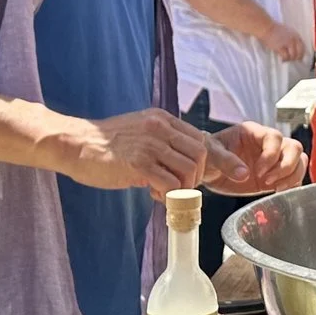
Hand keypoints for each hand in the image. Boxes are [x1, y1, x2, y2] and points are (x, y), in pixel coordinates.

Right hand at [45, 108, 215, 192]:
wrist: (74, 143)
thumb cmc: (106, 146)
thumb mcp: (140, 133)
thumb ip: (163, 144)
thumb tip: (186, 165)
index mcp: (163, 120)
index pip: (203, 138)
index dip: (224, 158)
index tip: (241, 173)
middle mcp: (160, 127)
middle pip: (201, 153)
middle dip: (200, 177)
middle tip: (183, 189)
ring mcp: (149, 144)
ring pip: (188, 170)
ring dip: (183, 188)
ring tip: (163, 192)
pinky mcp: (138, 162)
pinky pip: (169, 183)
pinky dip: (166, 195)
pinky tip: (151, 193)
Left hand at [204, 119, 305, 195]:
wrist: (208, 170)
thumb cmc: (208, 156)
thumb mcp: (211, 154)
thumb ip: (226, 161)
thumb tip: (244, 174)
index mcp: (253, 132)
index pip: (274, 137)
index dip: (271, 155)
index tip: (258, 172)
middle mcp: (267, 144)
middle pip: (294, 147)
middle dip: (286, 166)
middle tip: (267, 181)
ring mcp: (274, 159)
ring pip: (299, 161)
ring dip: (291, 176)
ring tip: (274, 188)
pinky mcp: (275, 175)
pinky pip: (295, 176)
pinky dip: (292, 185)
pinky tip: (277, 192)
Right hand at [262, 22, 309, 63]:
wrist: (266, 28)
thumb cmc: (275, 29)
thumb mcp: (288, 31)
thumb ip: (292, 38)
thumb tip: (294, 48)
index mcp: (296, 35)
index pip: (303, 46)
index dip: (301, 53)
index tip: (299, 58)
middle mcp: (294, 39)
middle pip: (299, 52)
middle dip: (297, 58)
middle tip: (292, 60)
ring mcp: (288, 43)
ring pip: (293, 55)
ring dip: (290, 59)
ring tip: (285, 60)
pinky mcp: (281, 47)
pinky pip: (286, 56)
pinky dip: (284, 59)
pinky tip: (282, 59)